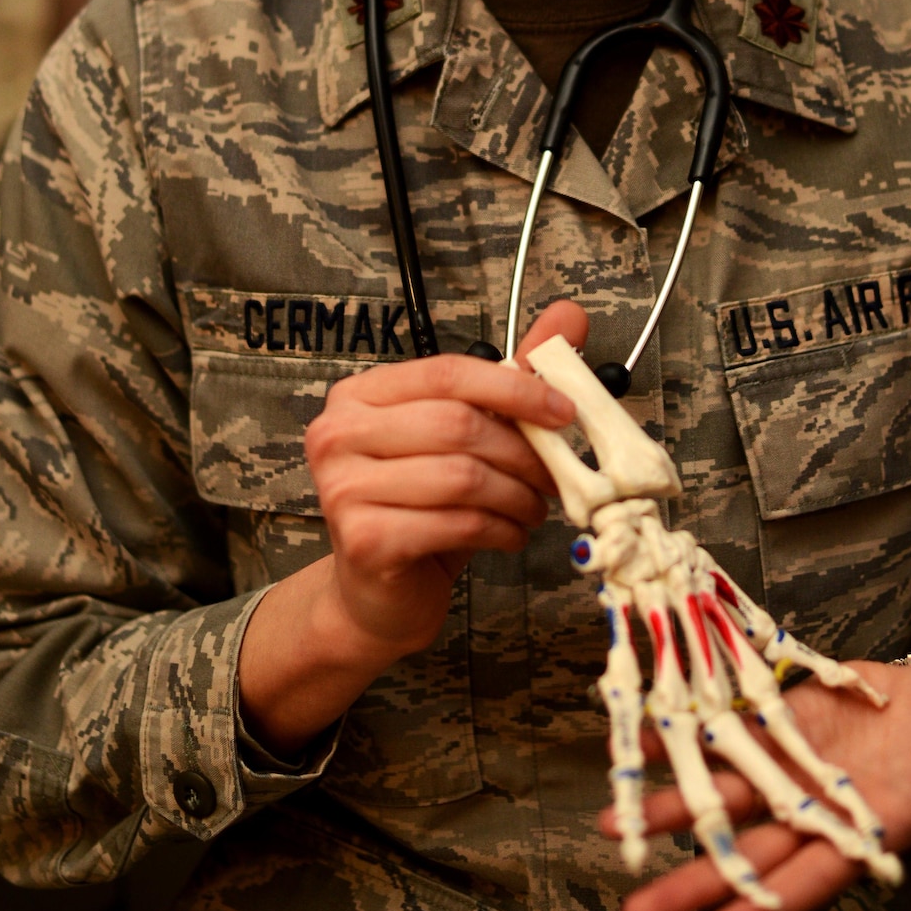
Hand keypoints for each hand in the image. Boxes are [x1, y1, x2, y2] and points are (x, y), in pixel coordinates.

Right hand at [304, 298, 586, 658]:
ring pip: (463, 476)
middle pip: (458, 424)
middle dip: (522, 452)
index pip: (448, 373)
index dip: (514, 388)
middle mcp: (339, 434)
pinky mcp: (364, 540)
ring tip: (532, 508)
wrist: (377, 594)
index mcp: (361, 396)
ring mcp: (344, 488)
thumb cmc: (420, 508)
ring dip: (517, 496)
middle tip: (553, 475)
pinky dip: (500, 529)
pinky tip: (509, 534)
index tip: (563, 411)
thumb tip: (570, 316)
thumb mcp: (465, 438)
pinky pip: (457, 523)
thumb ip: (511, 379)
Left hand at [609, 659, 910, 910]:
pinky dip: (687, 744)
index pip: (813, 881)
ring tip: (612, 830)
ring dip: (672, 815)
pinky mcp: (784, 723)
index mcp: (871, 830)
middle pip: (750, 858)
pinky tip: (645, 747)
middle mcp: (822, 811)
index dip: (767, 908)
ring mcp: (797, 769)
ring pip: (726, 801)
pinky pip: (729, 737)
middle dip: (693, 884)